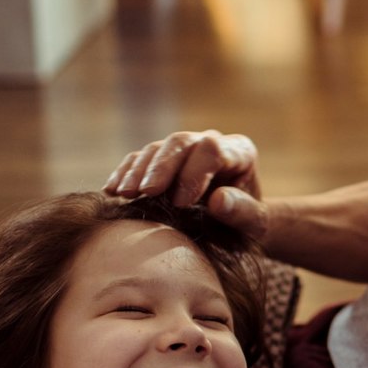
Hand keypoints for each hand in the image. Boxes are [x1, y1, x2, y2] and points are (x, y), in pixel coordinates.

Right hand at [104, 130, 267, 238]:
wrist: (238, 224)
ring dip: (138, 171)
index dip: (195, 173)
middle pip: (180, 143)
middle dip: (161, 167)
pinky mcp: (162, 161)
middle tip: (147, 193)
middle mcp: (210, 143)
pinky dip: (124, 173)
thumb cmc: (250, 224)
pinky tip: (112, 191)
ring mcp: (184, 150)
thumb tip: (217, 200)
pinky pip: (139, 159)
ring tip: (125, 194)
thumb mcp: (256, 223)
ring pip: (156, 149)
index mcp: (239, 152)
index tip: (182, 203)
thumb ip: (243, 212)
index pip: (212, 150)